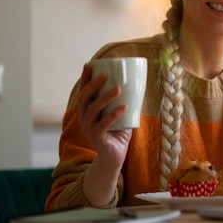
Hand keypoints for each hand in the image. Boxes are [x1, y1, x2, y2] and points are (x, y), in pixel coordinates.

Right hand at [77, 63, 132, 205]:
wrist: (115, 158)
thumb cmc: (118, 134)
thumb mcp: (121, 115)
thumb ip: (124, 101)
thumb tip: (138, 84)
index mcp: (88, 111)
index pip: (84, 92)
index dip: (85, 78)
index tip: (90, 64)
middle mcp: (85, 119)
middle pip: (84, 99)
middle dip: (93, 85)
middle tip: (106, 75)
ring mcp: (89, 129)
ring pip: (92, 110)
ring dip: (105, 97)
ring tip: (118, 89)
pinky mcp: (97, 139)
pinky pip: (102, 125)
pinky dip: (113, 114)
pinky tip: (124, 107)